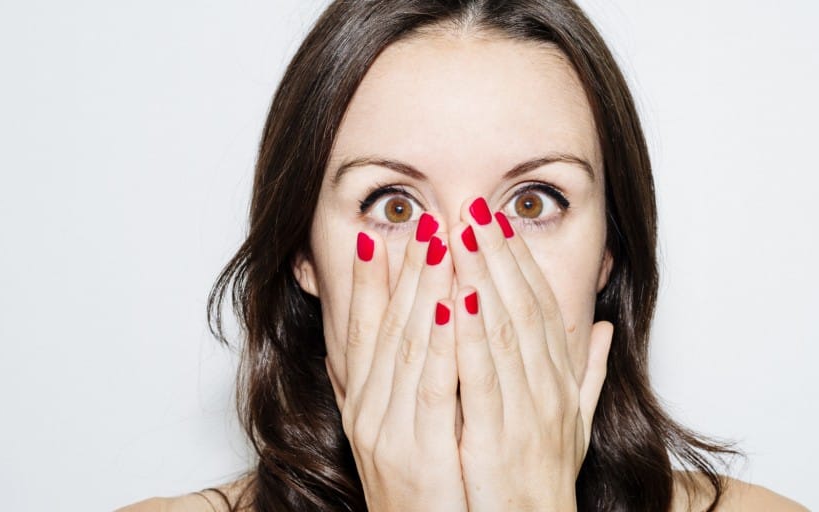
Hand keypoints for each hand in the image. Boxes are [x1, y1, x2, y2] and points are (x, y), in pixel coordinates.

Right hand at [338, 213, 466, 511]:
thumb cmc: (424, 498)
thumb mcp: (405, 437)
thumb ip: (414, 390)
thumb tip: (424, 346)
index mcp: (365, 406)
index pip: (364, 332)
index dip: (371, 283)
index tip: (382, 236)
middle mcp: (367, 412)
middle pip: (386, 328)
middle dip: (406, 271)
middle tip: (423, 220)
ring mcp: (387, 432)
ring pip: (407, 346)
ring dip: (424, 289)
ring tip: (439, 242)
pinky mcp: (415, 452)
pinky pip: (432, 387)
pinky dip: (442, 342)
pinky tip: (454, 304)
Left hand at [446, 197, 613, 511]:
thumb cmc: (549, 482)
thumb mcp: (576, 424)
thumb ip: (589, 374)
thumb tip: (602, 328)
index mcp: (558, 382)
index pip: (540, 308)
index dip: (519, 262)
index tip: (499, 222)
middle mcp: (546, 389)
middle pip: (521, 308)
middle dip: (497, 254)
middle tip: (474, 207)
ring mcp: (525, 413)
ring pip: (502, 332)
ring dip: (480, 279)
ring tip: (459, 234)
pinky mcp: (496, 439)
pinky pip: (479, 380)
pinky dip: (467, 337)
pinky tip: (452, 299)